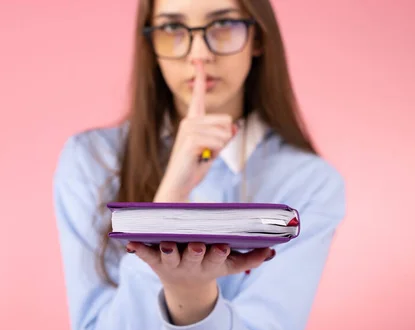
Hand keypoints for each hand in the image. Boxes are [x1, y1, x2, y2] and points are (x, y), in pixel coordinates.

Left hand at [126, 242, 275, 325]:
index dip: (219, 254)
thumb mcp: (232, 264)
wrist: (185, 286)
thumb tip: (272, 250)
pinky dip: (138, 248)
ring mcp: (171, 263)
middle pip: (193, 258)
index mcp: (211, 264)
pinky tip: (131, 240)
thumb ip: (252, 257)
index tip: (222, 246)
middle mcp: (191, 265)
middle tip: (197, 244)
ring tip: (165, 241)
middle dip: (195, 251)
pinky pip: (144, 255)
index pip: (218, 260)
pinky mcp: (154, 261)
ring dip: (167, 250)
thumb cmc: (212, 264)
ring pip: (168, 257)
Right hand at [155, 61, 236, 201]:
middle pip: (226, 120)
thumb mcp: (213, 150)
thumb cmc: (194, 166)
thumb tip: (235, 126)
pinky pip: (218, 141)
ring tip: (204, 156)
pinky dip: (216, 152)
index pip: (198, 95)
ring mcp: (188, 130)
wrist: (179, 184)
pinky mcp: (190, 141)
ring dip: (220, 148)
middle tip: (209, 152)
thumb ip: (224, 136)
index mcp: (192, 120)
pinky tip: (202, 158)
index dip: (199, 76)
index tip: (198, 60)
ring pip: (224, 132)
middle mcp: (188, 121)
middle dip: (224, 139)